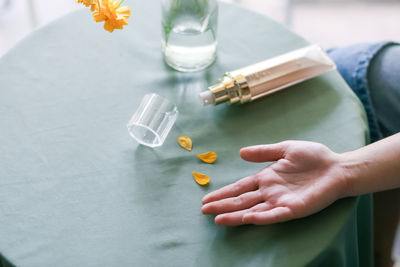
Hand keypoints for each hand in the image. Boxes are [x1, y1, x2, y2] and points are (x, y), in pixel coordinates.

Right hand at [201, 141, 348, 225]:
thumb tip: (240, 152)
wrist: (337, 167)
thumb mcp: (285, 149)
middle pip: (241, 200)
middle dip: (222, 205)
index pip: (240, 187)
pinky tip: (248, 218)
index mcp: (266, 177)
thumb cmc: (313, 157)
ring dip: (235, 215)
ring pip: (253, 210)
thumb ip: (263, 152)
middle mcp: (269, 192)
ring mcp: (280, 201)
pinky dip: (261, 217)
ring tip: (218, 219)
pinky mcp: (294, 208)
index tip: (207, 198)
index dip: (223, 193)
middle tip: (204, 211)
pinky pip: (274, 215)